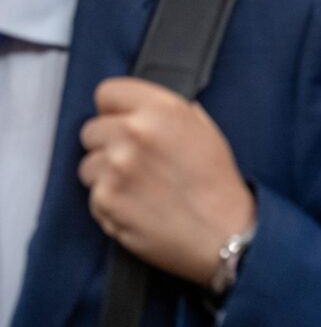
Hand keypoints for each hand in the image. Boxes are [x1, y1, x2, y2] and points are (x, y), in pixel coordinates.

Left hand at [78, 77, 254, 287]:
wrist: (225, 234)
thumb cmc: (219, 187)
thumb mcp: (207, 133)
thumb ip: (172, 114)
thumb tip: (146, 108)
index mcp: (163, 110)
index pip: (108, 92)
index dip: (116, 110)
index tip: (122, 122)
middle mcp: (136, 133)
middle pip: (92, 130)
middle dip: (109, 145)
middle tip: (136, 164)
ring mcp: (117, 167)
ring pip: (89, 165)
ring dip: (107, 176)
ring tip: (141, 189)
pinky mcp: (106, 199)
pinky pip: (94, 196)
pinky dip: (111, 204)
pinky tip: (139, 207)